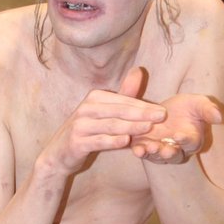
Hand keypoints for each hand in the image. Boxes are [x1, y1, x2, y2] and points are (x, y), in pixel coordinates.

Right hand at [41, 65, 166, 175]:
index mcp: (94, 98)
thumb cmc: (87, 130)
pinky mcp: (76, 142)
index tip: (163, 112)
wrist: (59, 153)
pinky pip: (97, 141)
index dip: (144, 106)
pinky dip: (112, 141)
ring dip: (130, 126)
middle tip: (161, 117)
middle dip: (141, 113)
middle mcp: (86, 108)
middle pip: (119, 110)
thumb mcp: (104, 112)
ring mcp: (80, 125)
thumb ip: (123, 95)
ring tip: (148, 128)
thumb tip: (139, 70)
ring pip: (110, 125)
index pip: (123, 101)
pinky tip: (125, 141)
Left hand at [130, 93, 222, 163]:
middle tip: (164, 149)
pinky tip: (136, 149)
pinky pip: (144, 153)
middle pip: (174, 155)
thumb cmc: (188, 108)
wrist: (167, 110)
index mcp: (193, 139)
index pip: (190, 142)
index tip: (179, 135)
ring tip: (149, 147)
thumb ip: (209, 110)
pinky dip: (140, 152)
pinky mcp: (146, 147)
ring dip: (153, 153)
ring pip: (158, 156)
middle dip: (168, 153)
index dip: (185, 140)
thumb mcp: (199, 104)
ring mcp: (161, 150)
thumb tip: (220, 117)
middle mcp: (177, 149)